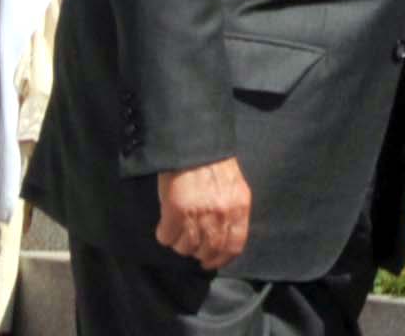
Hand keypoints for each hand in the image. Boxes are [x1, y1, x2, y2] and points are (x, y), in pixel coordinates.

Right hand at [155, 156, 252, 273]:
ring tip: (178, 232)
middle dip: (198, 253)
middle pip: (208, 250)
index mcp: (239, 206)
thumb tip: (221, 235)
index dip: (221, 259)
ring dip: (180, 244)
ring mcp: (198, 214)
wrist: (193, 142)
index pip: (234, 246)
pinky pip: (167, 237)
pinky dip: (165, 235)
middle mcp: (221, 214)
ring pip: (186, 247)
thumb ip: (231, 210)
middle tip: (191, 246)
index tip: (211, 262)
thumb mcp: (232, 185)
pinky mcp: (176, 211)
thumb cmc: (212, 161)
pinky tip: (165, 225)